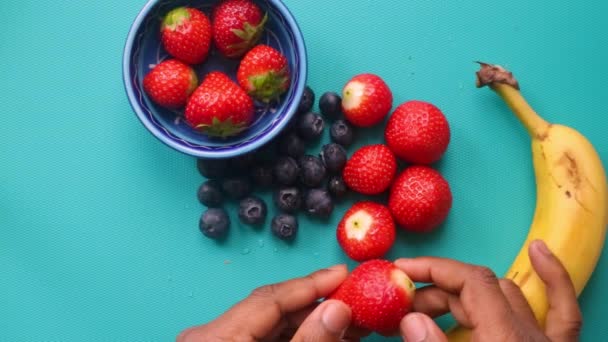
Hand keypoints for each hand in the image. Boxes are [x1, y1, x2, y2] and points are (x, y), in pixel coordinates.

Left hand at [176, 264, 368, 341]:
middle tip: (356, 299)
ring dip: (311, 324)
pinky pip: (266, 340)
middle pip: (273, 310)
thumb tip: (338, 308)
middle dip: (317, 306)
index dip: (310, 283)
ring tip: (350, 322)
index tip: (343, 273)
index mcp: (215, 337)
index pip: (270, 297)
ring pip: (272, 327)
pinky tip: (326, 337)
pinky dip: (297, 338)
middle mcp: (211, 335)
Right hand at [395, 240, 582, 341]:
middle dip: (438, 291)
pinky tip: (538, 252)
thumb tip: (411, 318)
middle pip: (481, 289)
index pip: (470, 281)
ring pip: (510, 296)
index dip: (432, 269)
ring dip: (470, 294)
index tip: (401, 271)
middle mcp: (530, 333)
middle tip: (404, 304)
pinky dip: (551, 279)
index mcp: (504, 336)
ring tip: (434, 305)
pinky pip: (563, 310)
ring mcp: (548, 341)